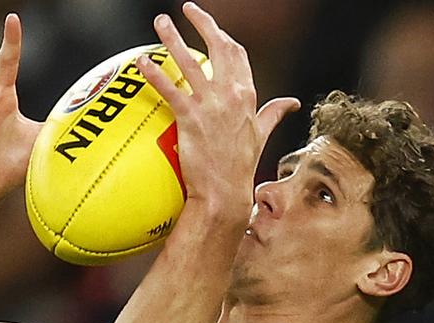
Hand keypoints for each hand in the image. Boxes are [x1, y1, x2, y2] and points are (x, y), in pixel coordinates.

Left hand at [136, 3, 299, 214]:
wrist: (225, 193)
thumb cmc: (240, 167)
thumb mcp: (261, 135)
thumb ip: (273, 114)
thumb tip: (292, 103)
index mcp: (248, 94)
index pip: (236, 53)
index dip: (222, 34)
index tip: (209, 24)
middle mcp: (232, 94)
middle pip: (217, 46)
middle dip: (201, 23)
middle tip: (185, 9)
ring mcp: (211, 105)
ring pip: (190, 62)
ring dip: (172, 39)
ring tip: (160, 22)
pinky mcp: (191, 118)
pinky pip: (170, 89)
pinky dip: (155, 74)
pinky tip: (141, 62)